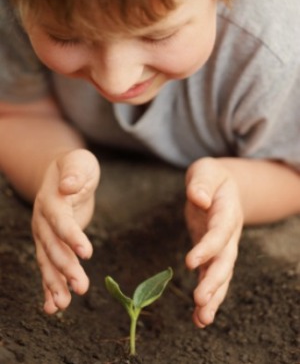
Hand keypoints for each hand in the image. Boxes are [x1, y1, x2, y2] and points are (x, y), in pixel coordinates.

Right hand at [31, 149, 99, 313]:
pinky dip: (50, 286)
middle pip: (53, 247)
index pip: (61, 221)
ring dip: (55, 284)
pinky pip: (49, 267)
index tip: (86, 253)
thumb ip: (74, 172)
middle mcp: (43, 221)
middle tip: (82, 287)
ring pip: (48, 262)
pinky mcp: (52, 245)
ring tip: (63, 305)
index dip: (72, 236)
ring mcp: (45, 235)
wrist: (61, 174)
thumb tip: (68, 184)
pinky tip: (55, 306)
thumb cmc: (75, 167)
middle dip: (65, 269)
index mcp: (51, 201)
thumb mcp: (78, 162)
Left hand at [185, 157, 242, 327]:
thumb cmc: (211, 178)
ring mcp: (223, 247)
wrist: (224, 187)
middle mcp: (229, 234)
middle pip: (225, 261)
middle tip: (199, 300)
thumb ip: (201, 183)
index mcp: (227, 212)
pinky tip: (199, 318)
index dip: (207, 248)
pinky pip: (212, 278)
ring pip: (222, 275)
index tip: (190, 262)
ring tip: (201, 319)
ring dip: (213, 297)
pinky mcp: (213, 256)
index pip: (219, 233)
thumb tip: (198, 198)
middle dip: (213, 281)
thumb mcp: (205, 172)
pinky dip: (208, 298)